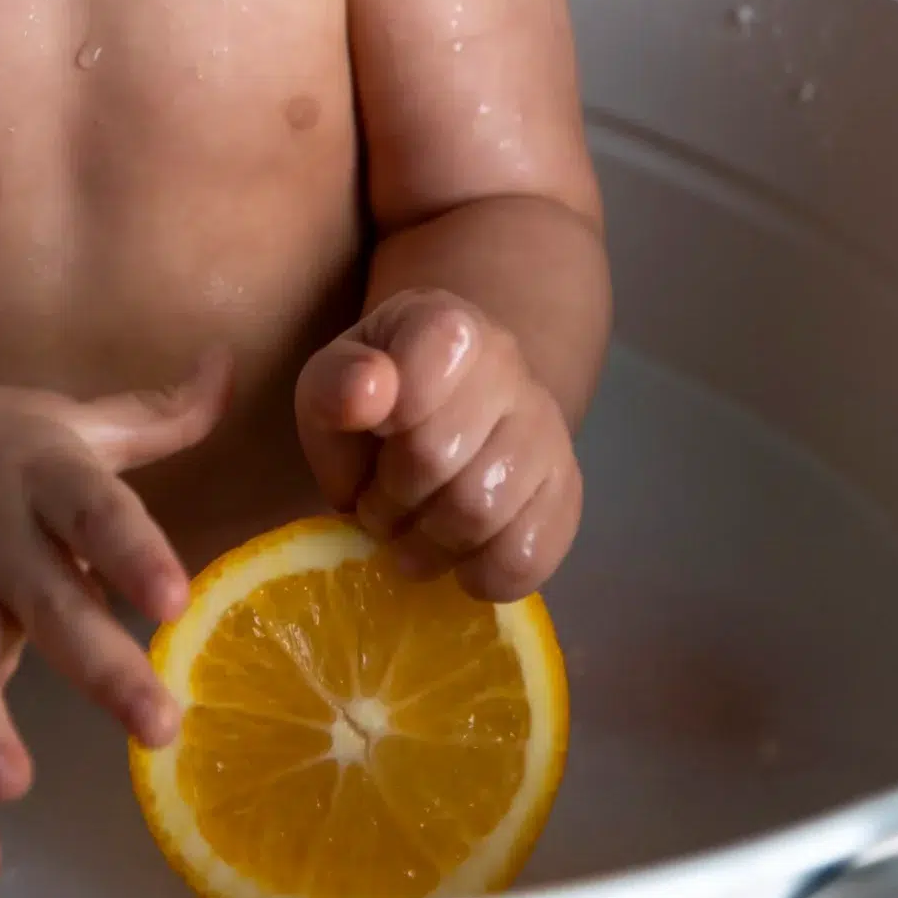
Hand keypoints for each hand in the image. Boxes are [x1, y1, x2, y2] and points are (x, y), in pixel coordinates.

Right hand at [0, 353, 229, 886]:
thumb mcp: (65, 416)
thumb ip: (155, 413)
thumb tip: (231, 364)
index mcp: (40, 475)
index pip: (93, 510)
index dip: (130, 552)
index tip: (175, 599)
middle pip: (46, 604)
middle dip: (97, 666)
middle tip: (160, 725)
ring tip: (17, 783)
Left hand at [295, 292, 579, 602]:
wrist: (447, 411)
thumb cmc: (377, 401)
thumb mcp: (331, 383)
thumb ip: (334, 385)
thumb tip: (368, 392)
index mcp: (445, 322)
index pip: (425, 364)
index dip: (387, 417)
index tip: (375, 435)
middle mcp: (509, 364)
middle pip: (438, 455)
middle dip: (389, 498)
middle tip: (376, 508)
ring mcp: (547, 427)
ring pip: (484, 512)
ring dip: (429, 545)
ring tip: (410, 538)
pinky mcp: (565, 488)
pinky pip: (530, 554)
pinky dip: (482, 575)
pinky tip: (460, 561)